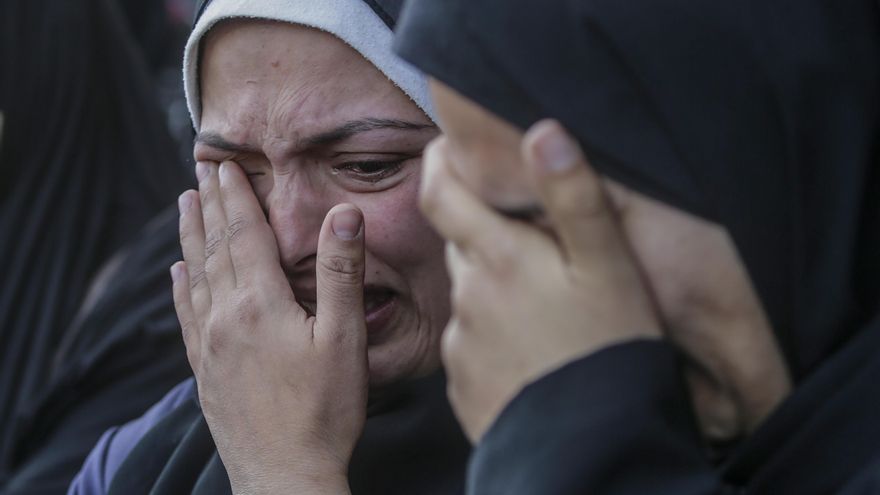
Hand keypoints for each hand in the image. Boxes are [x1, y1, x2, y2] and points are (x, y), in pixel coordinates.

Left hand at [171, 161, 366, 493]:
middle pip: (214, 248)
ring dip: (189, 237)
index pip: (243, 235)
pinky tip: (176, 274)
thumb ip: (341, 273)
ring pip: (194, 276)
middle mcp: (225, 318)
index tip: (223, 164)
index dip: (235, 197)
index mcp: (259, 304)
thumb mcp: (344, 339)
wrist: (284, 474)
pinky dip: (180, 287)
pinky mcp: (205, 370)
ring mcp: (209, 346)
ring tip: (183, 206)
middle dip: (209, 205)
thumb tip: (344, 214)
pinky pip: (186, 316)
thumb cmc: (323, 411)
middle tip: (199, 170)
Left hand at [419, 121, 661, 442]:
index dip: (438, 163)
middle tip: (530, 237)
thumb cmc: (609, 351)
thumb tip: (543, 131)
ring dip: (497, 287)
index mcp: (497, 258)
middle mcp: (468, 298)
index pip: (438, 192)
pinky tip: (535, 348)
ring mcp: (463, 346)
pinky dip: (496, 335)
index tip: (449, 150)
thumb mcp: (607, 267)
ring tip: (546, 305)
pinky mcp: (465, 385)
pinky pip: (474, 344)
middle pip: (461, 244)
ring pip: (471, 295)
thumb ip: (574, 197)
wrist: (591, 450)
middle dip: (485, 231)